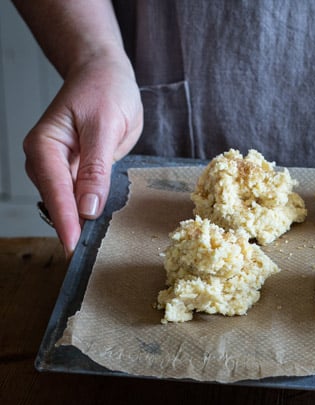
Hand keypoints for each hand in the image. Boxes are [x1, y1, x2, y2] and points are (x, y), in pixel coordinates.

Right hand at [23, 56, 142, 256]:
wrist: (105, 74)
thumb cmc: (103, 90)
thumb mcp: (105, 125)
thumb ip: (97, 167)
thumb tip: (88, 206)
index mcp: (45, 145)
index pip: (55, 190)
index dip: (65, 219)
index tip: (72, 245)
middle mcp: (47, 159)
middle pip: (57, 201)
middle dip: (71, 227)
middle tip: (86, 256)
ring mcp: (61, 167)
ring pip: (68, 203)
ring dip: (81, 221)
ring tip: (95, 246)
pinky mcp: (77, 171)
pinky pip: (81, 196)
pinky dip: (90, 210)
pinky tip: (101, 225)